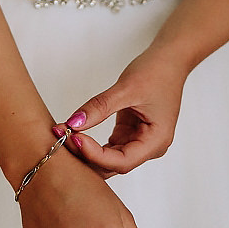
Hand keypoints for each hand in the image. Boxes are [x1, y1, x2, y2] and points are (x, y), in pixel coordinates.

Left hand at [61, 50, 187, 177]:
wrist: (167, 62)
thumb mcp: (126, 89)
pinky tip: (72, 132)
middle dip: (86, 155)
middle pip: (113, 165)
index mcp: (156, 141)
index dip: (95, 154)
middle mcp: (148, 147)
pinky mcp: (127, 135)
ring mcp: (137, 142)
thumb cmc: (156, 73)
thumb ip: (99, 107)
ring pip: (107, 159)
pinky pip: (106, 148)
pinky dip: (89, 142)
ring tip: (62, 133)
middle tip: (60, 137)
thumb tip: (73, 123)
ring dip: (85, 150)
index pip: (122, 161)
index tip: (73, 138)